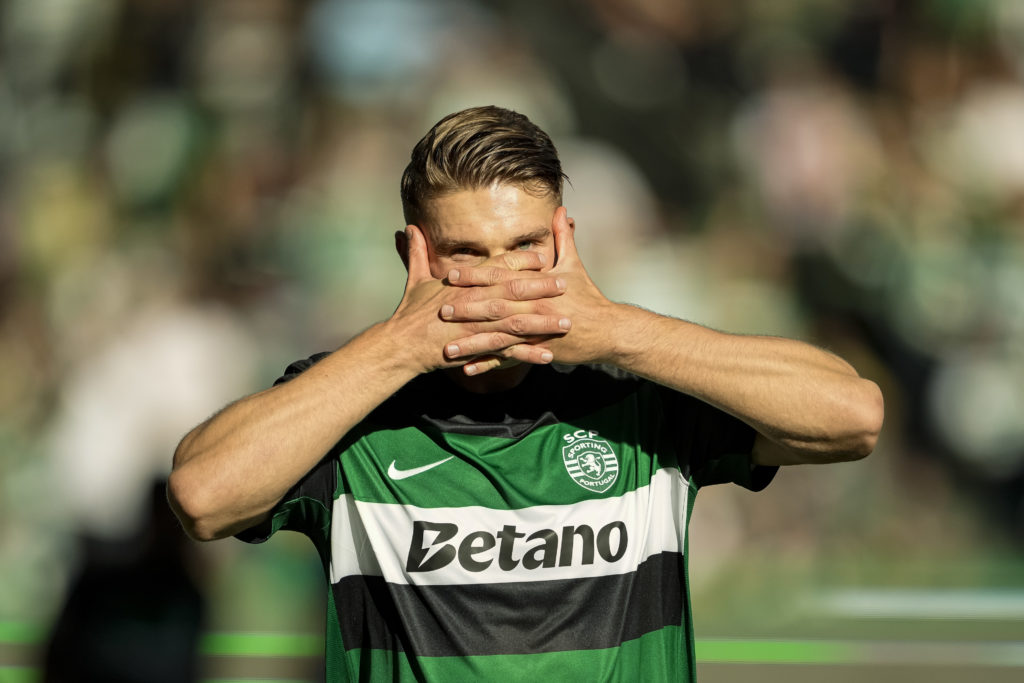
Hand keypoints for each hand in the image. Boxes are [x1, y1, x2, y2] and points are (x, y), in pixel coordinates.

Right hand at [390, 224, 570, 373]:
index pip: (498, 266)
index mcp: (465, 284)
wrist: (400, 345)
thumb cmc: (408, 313)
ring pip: (516, 321)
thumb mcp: (414, 280)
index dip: (522, 261)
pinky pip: (507, 352)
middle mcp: (474, 301)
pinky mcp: (475, 348)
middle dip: (542, 288)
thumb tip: (410, 228)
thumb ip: (418, 253)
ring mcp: (476, 326)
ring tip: (567, 322)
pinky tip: (548, 356)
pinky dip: (528, 354)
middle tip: (566, 284)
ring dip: (543, 322)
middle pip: (514, 290)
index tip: (543, 257)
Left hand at [441, 207, 617, 372]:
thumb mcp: (574, 265)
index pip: (501, 278)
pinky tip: (466, 371)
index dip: (475, 276)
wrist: (607, 330)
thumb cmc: (589, 296)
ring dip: (472, 343)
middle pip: (495, 307)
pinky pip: (509, 359)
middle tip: (440, 310)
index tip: (451, 275)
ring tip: (446, 348)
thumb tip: (562, 210)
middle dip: (466, 309)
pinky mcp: (537, 351)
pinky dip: (488, 365)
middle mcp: (533, 307)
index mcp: (537, 285)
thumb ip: (563, 238)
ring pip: (498, 338)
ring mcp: (535, 331)